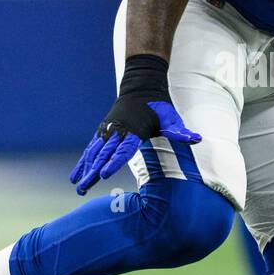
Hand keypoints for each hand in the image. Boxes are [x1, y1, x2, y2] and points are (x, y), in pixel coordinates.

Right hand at [69, 53, 199, 195]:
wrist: (141, 87)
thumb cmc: (159, 107)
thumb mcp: (171, 119)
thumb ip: (180, 132)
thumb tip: (197, 139)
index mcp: (135, 131)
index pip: (123, 150)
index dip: (113, 162)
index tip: (104, 175)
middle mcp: (118, 131)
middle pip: (104, 154)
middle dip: (93, 172)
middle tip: (85, 188)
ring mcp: (108, 131)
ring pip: (94, 153)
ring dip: (85, 170)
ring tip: (78, 187)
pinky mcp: (103, 131)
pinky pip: (91, 149)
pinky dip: (83, 162)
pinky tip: (76, 176)